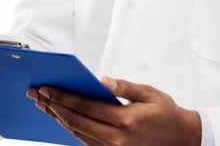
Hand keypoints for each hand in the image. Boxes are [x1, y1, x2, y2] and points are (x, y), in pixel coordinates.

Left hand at [26, 77, 201, 145]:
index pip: (86, 107)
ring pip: (78, 134)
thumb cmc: (167, 114)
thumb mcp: (149, 93)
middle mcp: (117, 139)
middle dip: (54, 107)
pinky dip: (72, 129)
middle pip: (76, 122)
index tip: (47, 89)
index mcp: (126, 120)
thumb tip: (101, 80)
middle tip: (37, 96)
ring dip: (59, 119)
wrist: (182, 138)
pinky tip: (62, 119)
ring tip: (45, 106)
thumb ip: (123, 87)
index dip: (63, 97)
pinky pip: (87, 142)